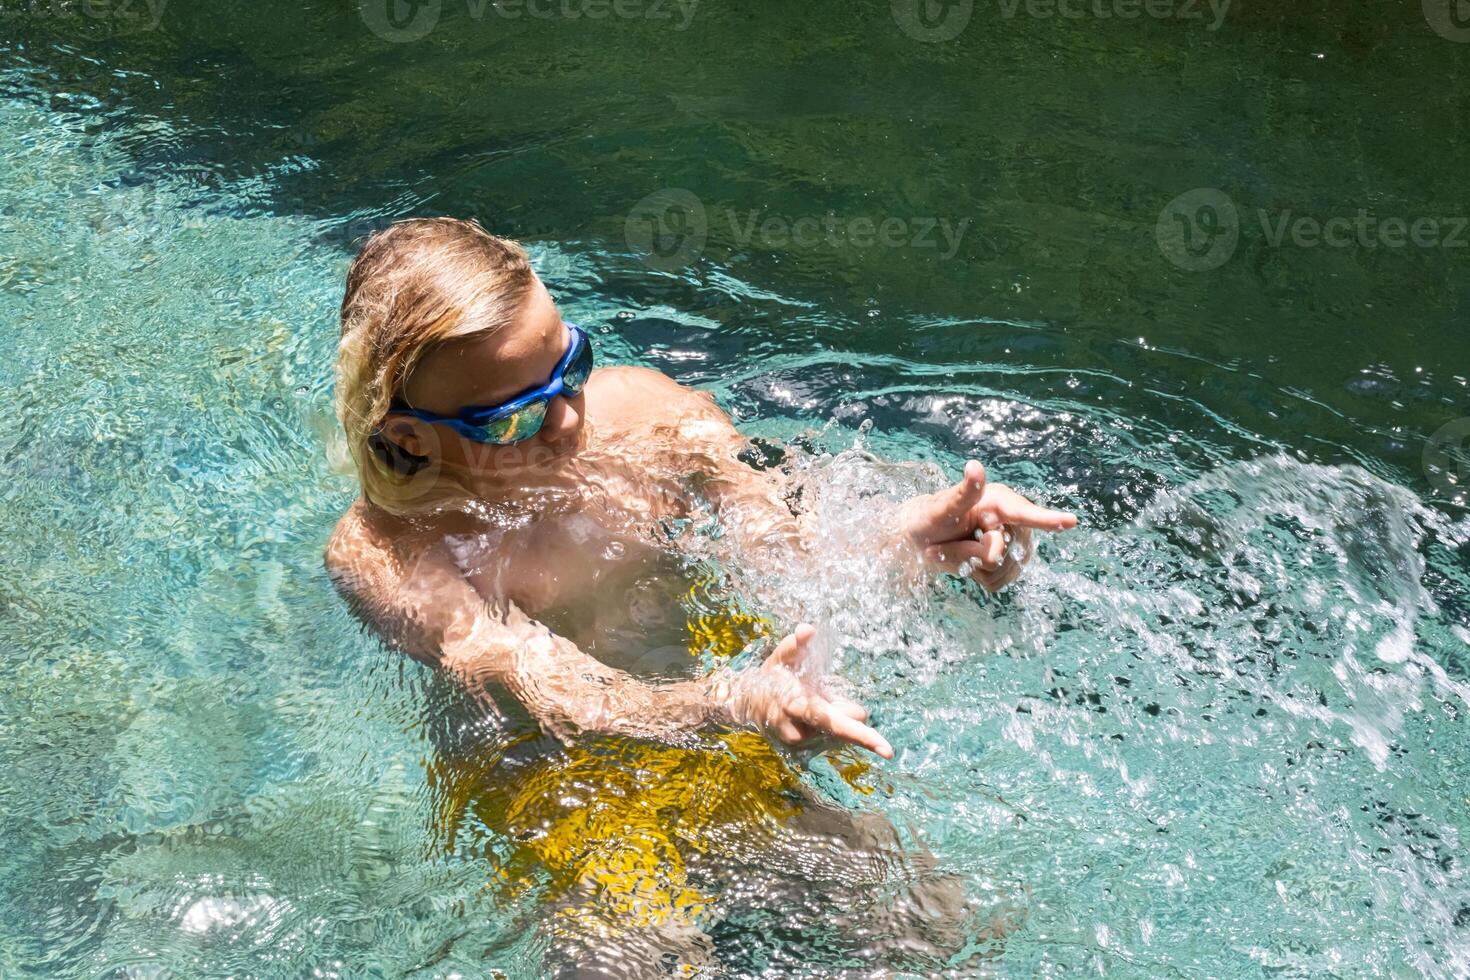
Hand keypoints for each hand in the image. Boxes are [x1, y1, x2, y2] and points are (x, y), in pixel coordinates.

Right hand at [720, 624, 892, 758]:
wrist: (745, 702)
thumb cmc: (771, 675)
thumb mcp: (781, 656)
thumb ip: (794, 644)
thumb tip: (808, 629)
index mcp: (797, 707)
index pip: (836, 724)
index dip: (863, 736)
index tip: (888, 750)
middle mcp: (800, 731)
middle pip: (841, 730)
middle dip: (848, 713)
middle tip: (826, 692)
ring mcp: (801, 744)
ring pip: (836, 730)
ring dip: (833, 713)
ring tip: (811, 696)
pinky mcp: (802, 750)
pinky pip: (829, 736)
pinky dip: (827, 721)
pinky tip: (812, 706)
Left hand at [899, 459, 1076, 591]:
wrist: (920, 538)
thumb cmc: (930, 517)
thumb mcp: (941, 507)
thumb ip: (963, 494)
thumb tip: (975, 467)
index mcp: (997, 502)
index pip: (1024, 513)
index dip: (1048, 520)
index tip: (1071, 521)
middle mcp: (1010, 521)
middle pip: (1004, 553)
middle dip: (969, 554)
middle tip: (940, 548)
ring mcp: (1011, 543)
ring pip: (1001, 570)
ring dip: (970, 567)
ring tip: (950, 552)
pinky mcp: (1006, 563)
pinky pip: (997, 582)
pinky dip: (976, 578)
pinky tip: (965, 565)